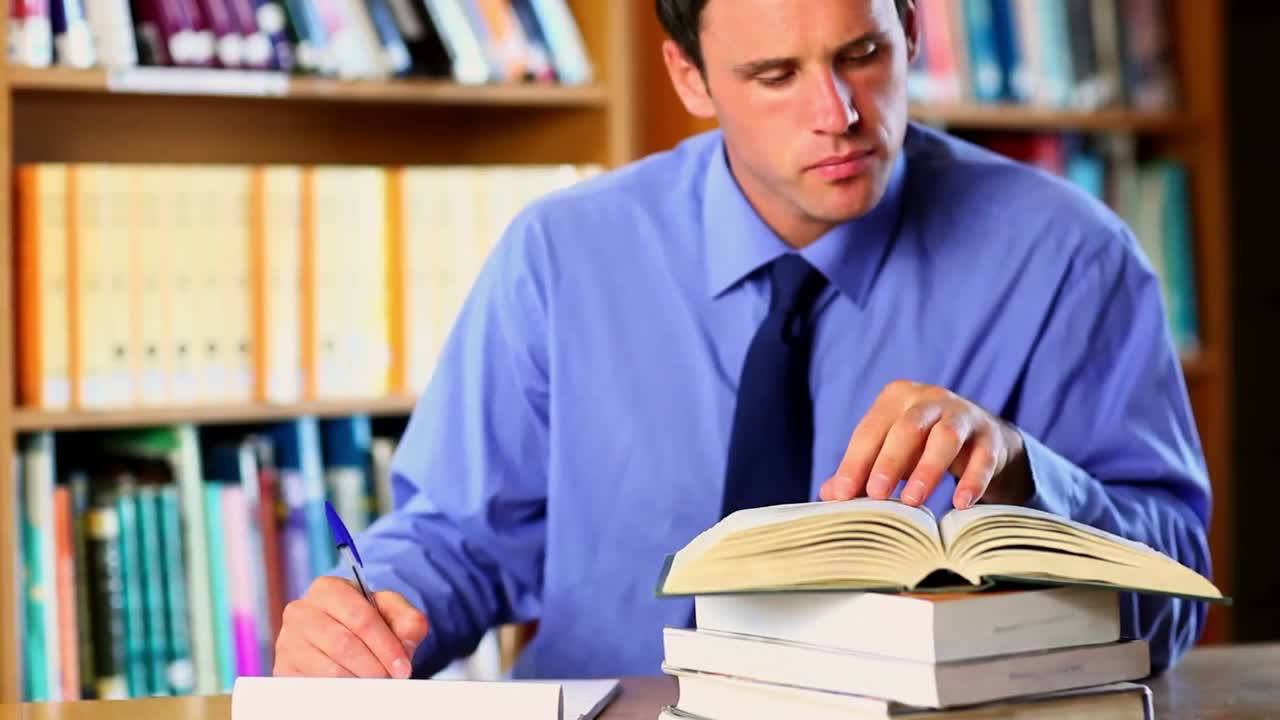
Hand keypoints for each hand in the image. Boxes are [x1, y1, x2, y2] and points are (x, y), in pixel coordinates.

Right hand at [274, 576, 428, 678]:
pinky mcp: (283, 669)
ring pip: (328, 669)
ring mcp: (287, 641)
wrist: (343, 634)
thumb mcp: (392, 612)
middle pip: (343, 644)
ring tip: (374, 683)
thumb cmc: (368, 620)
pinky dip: (339, 692)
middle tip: (390, 679)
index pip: (360, 617)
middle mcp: (300, 611)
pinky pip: (313, 686)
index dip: (386, 645)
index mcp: (327, 589)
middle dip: (374, 666)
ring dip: (358, 681)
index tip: (403, 667)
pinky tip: (353, 689)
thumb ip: (408, 619)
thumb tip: (408, 636)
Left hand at [819, 380, 1032, 508]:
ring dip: (928, 469)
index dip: (855, 463)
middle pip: (907, 427)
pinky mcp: (991, 435)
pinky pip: (983, 457)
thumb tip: (830, 495)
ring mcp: (963, 414)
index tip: (843, 496)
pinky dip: (972, 480)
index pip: (870, 431)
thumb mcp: (891, 452)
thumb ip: (862, 470)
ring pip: (945, 436)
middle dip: (889, 462)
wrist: (984, 439)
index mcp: (896, 398)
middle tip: (877, 495)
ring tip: (913, 501)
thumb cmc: (923, 446)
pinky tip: (960, 504)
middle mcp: (930, 398)